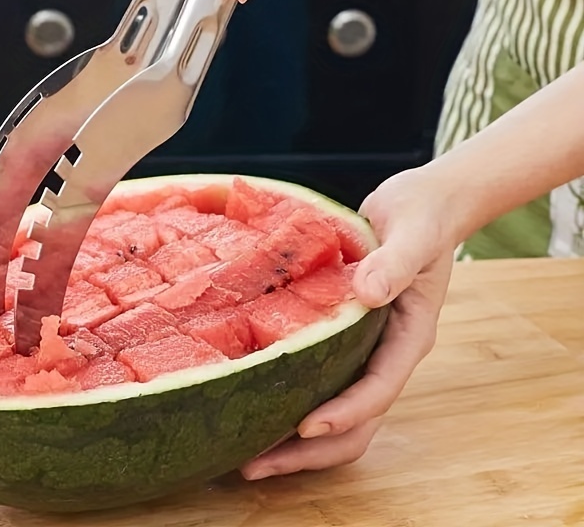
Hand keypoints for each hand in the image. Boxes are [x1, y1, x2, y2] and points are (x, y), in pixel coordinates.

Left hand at [240, 167, 456, 478]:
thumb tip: (367, 295)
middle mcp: (385, 350)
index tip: (305, 425)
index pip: (379, 389)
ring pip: (335, 408)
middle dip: (309, 449)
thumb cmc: (423, 215)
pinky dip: (290, 393)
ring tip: (244, 450)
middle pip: (356, 421)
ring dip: (295, 436)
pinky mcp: (344, 334)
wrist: (425, 204)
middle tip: (254, 464)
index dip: (345, 413)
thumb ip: (396, 262)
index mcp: (408, 334)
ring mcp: (365, 346)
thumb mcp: (414, 233)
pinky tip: (250, 394)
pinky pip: (319, 375)